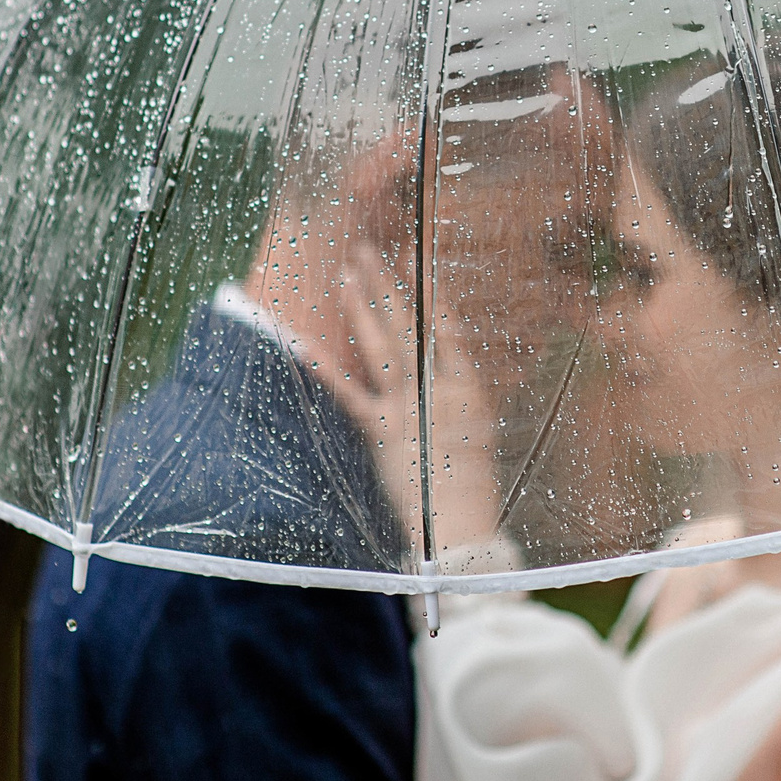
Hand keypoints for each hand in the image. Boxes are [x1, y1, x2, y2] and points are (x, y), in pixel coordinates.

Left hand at [319, 248, 500, 554]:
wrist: (461, 530)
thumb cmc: (474, 489)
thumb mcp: (478, 435)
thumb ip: (458, 401)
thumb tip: (439, 374)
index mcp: (469, 389)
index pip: (447, 327)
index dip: (429, 290)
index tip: (414, 258)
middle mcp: (438, 390)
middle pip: (409, 326)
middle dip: (387, 284)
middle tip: (367, 249)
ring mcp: (408, 409)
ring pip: (382, 347)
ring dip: (363, 308)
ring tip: (347, 274)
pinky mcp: (380, 432)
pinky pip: (347, 394)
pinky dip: (323, 368)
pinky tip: (302, 343)